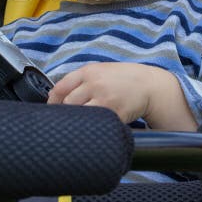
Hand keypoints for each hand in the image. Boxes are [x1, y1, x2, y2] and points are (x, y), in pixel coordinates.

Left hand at [47, 63, 195, 129]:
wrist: (150, 85)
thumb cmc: (123, 79)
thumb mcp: (101, 70)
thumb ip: (82, 80)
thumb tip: (57, 95)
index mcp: (89, 71)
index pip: (60, 87)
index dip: (52, 102)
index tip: (52, 110)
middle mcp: (95, 84)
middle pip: (68, 104)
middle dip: (64, 114)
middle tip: (63, 122)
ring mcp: (105, 99)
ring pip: (80, 116)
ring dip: (76, 123)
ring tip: (76, 128)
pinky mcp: (115, 114)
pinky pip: (97, 125)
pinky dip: (92, 128)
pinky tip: (92, 130)